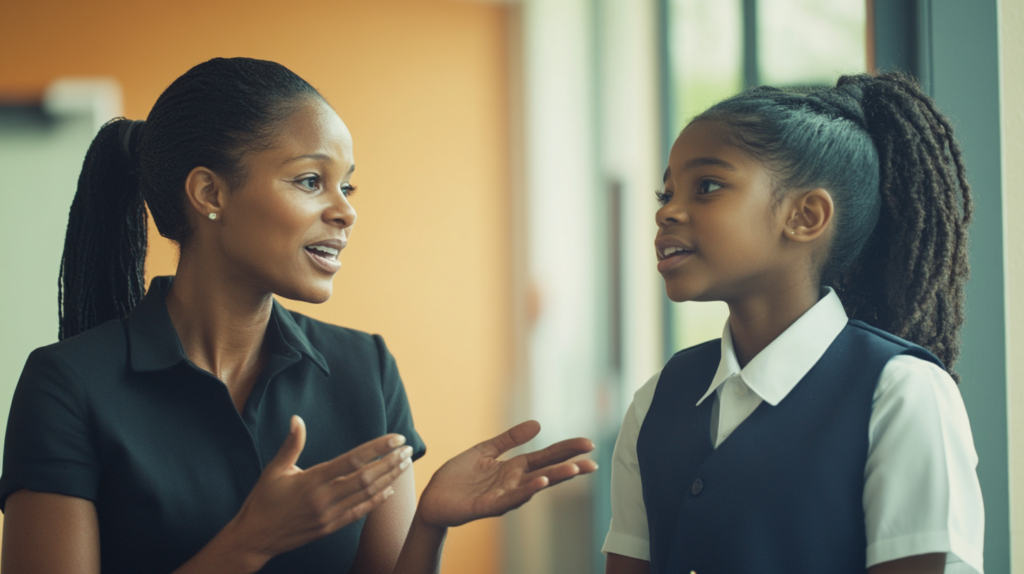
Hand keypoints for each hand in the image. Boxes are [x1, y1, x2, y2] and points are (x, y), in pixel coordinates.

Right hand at [222, 416, 413, 569]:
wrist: (254, 538)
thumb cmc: (263, 500)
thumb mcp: (274, 470)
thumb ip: (291, 444)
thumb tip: (297, 419)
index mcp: (312, 480)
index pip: (352, 459)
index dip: (377, 448)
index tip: (396, 438)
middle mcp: (323, 498)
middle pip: (366, 477)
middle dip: (390, 462)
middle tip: (407, 449)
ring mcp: (328, 515)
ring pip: (367, 495)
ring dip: (389, 478)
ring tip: (405, 464)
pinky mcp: (329, 528)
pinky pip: (358, 513)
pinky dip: (376, 501)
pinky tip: (390, 490)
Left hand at [417, 420, 596, 528]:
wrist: (433, 499)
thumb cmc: (458, 477)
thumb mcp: (485, 450)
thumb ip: (509, 439)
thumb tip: (538, 424)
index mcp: (513, 468)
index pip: (546, 457)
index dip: (566, 450)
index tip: (588, 444)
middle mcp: (513, 483)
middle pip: (547, 472)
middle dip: (570, 467)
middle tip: (593, 462)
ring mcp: (503, 495)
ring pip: (533, 486)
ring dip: (553, 478)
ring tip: (573, 469)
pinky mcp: (488, 506)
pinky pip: (510, 499)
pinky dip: (526, 491)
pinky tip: (540, 482)